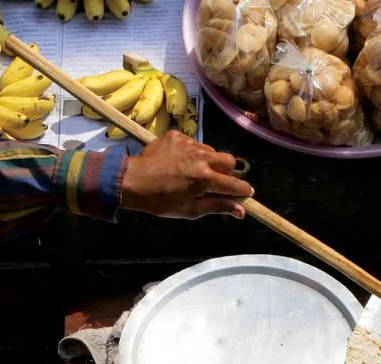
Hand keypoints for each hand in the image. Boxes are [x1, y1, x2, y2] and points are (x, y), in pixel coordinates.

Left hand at [119, 130, 253, 219]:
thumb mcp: (190, 210)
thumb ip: (218, 206)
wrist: (132, 181)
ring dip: (209, 162)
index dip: (243, 190)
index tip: (247, 193)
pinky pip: (193, 143)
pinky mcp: (177, 136)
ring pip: (211, 151)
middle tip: (217, 181)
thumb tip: (241, 211)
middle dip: (228, 172)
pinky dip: (191, 153)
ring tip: (193, 172)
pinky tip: (179, 163)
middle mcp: (200, 158)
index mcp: (204, 179)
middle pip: (229, 161)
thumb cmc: (161, 201)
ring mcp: (188, 144)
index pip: (234, 184)